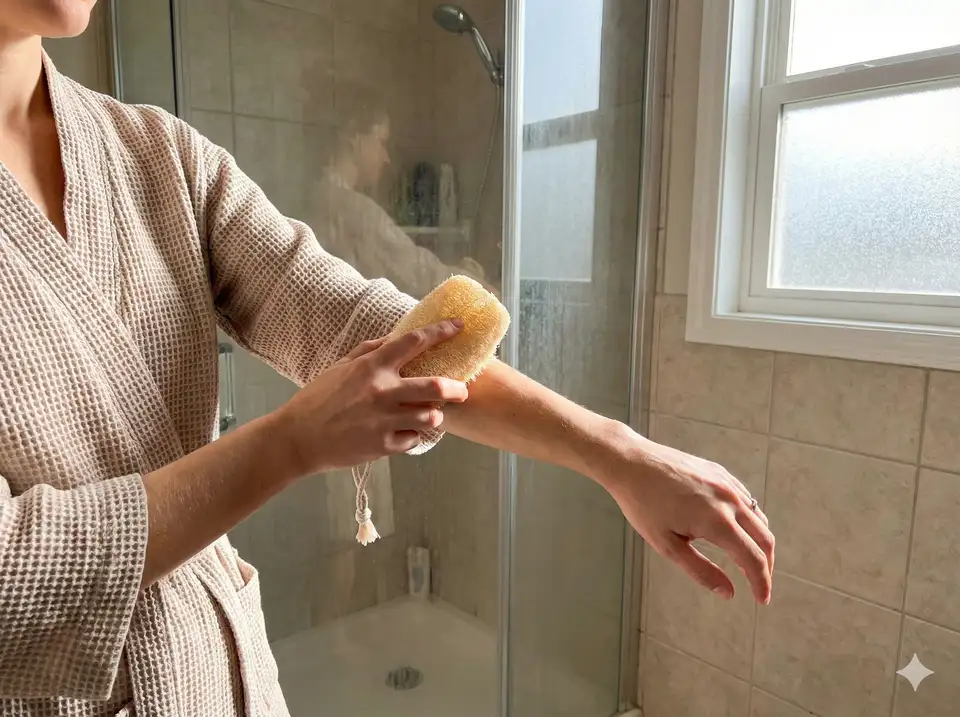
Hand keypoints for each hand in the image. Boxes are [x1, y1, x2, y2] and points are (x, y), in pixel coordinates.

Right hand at [274, 320, 468, 475]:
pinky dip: (412, 435)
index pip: (414, 341)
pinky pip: (413, 439)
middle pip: (435, 387)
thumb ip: (369, 351)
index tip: (458, 326)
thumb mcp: (340, 367)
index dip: (441, 331)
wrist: (297, 439)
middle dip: (456, 388)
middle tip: (461, 390)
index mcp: (372, 367)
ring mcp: (384, 421)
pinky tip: (402, 433)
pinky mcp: (383, 446)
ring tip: (428, 414)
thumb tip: (394, 338)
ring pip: (431, 416)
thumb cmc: (317, 399)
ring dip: (434, 414)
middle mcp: (382, 392)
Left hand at [600, 427, 774, 603]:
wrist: (630, 462)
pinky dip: (750, 520)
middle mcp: (729, 500)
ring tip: (748, 560)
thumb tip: (728, 592)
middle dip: (766, 566)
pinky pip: (747, 500)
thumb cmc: (643, 504)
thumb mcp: (666, 545)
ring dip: (760, 542)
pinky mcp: (721, 472)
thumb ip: (700, 570)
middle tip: (758, 584)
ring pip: (759, 518)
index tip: (762, 600)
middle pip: (765, 539)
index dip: (761, 583)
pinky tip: (737, 530)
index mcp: (717, 521)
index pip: (753, 558)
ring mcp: (727, 483)